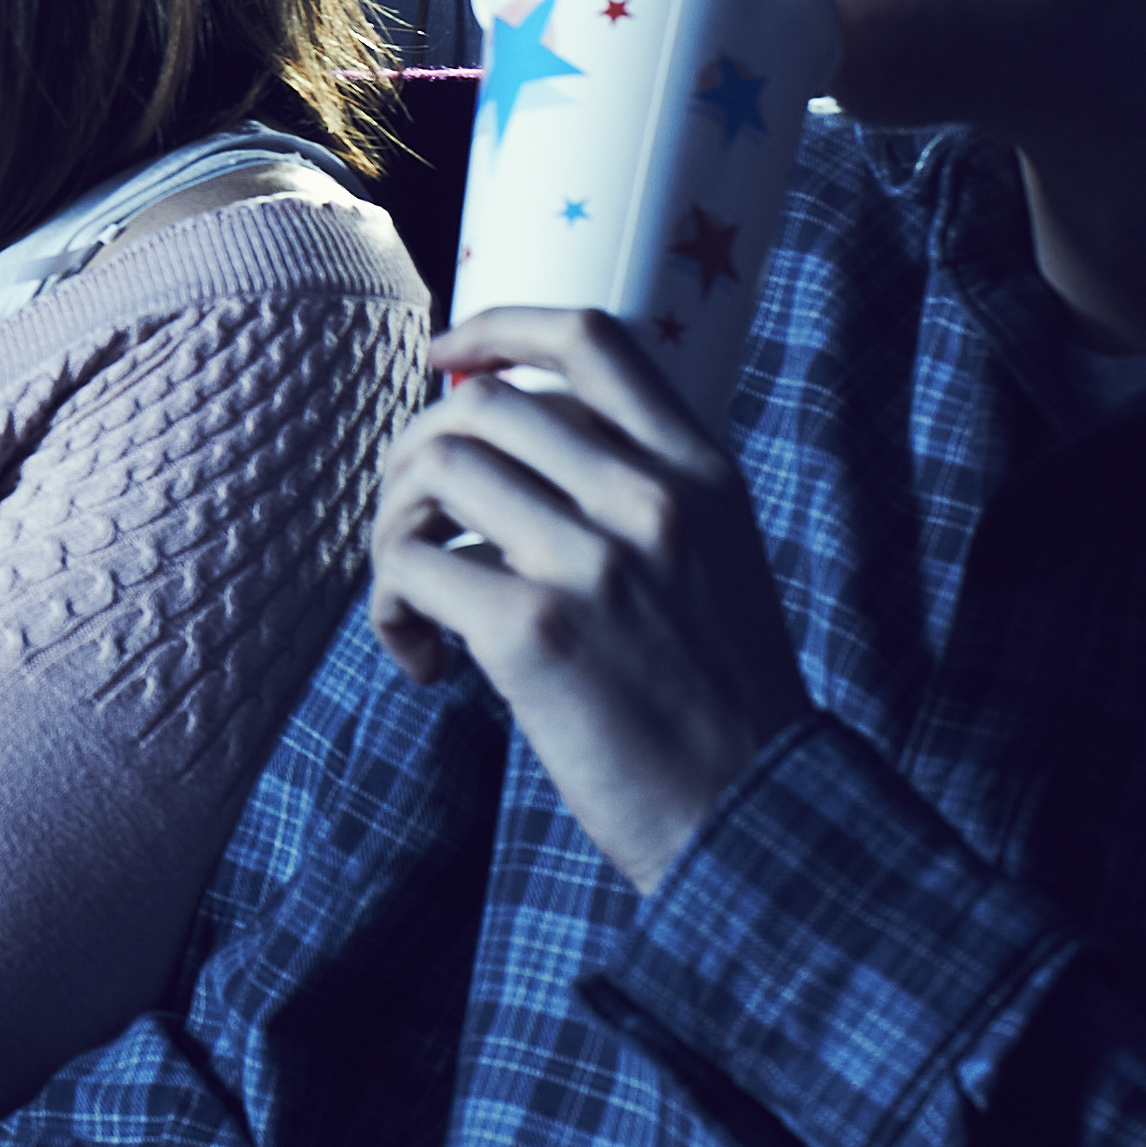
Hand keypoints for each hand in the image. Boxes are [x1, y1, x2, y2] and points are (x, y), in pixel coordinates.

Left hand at [368, 308, 810, 888]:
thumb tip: (506, 434)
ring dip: (393, 530)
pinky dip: (389, 610)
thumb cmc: (714, 700)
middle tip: (412, 528)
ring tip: (414, 601)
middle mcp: (651, 499)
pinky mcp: (535, 632)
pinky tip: (424, 665)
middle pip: (480, 404)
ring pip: (434, 471)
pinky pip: (409, 567)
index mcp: (702, 473)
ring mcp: (593, 562)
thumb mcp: (714, 559)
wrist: (756, 820)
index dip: (497, 326)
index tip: (442, 356)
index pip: (592, 339)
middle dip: (416, 455)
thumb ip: (636, 488)